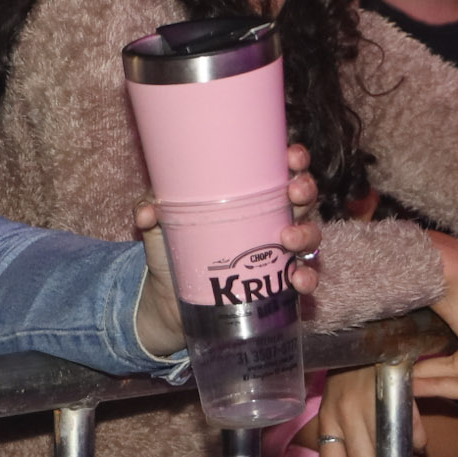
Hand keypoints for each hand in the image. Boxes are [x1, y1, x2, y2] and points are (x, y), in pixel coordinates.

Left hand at [133, 145, 322, 357]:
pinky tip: (298, 280)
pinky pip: (305, 278)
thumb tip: (147, 212)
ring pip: (309, 235)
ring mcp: (277, 252)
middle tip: (294, 191)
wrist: (168, 301)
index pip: (279, 169)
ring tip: (287, 238)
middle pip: (302, 197)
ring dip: (306, 233)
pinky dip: (307, 278)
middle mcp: (270, 218)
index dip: (294, 158)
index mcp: (249, 196)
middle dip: (305, 189)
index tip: (291, 155)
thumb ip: (152, 211)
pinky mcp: (278, 284)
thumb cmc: (172, 249)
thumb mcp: (160, 226)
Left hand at [299, 366, 424, 456]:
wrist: (372, 337)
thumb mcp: (341, 411)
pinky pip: (414, 434)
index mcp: (328, 424)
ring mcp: (369, 403)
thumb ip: (351, 445)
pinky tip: (418, 439)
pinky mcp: (395, 393)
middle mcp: (343, 415)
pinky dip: (420, 444)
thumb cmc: (356, 382)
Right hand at [426, 233, 457, 446]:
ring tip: (412, 389)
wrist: (439, 263)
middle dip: (438, 382)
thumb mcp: (435, 297)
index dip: (445, 371)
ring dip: (442, 391)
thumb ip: (439, 313)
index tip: (425, 381)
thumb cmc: (430, 272)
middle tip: (409, 388)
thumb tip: (419, 323)